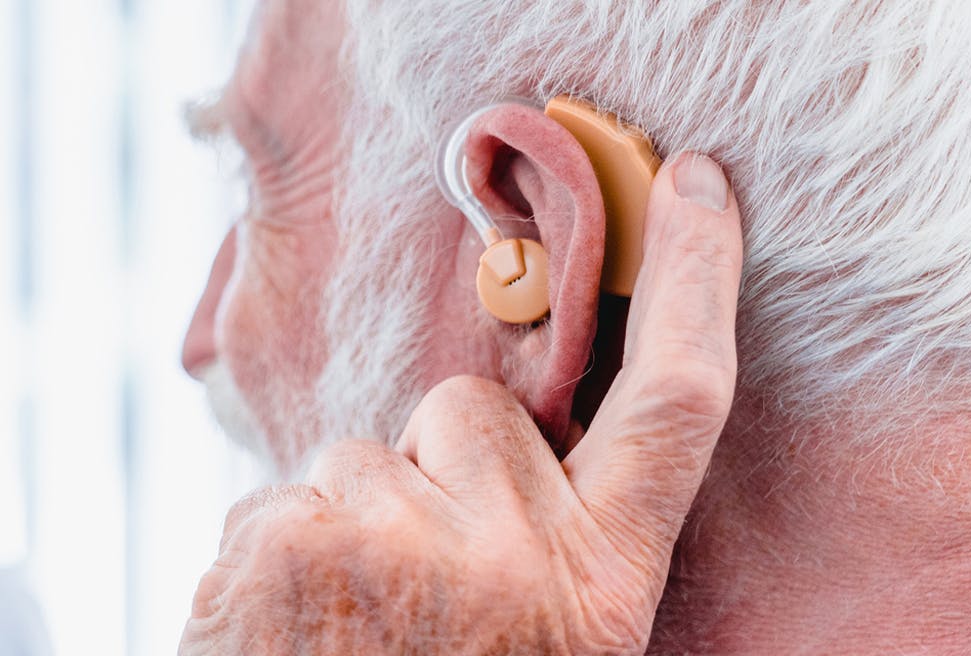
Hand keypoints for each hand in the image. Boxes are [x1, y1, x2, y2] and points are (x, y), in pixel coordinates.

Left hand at [180, 152, 744, 654]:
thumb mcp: (535, 650)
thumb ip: (532, 553)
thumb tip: (482, 466)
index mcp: (594, 587)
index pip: (673, 412)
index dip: (698, 288)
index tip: (703, 192)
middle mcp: (504, 548)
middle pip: (463, 410)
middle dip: (430, 467)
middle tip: (417, 587)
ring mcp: (386, 537)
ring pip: (349, 457)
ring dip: (340, 519)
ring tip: (343, 635)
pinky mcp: (281, 540)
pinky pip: (270, 500)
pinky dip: (267, 554)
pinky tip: (282, 639)